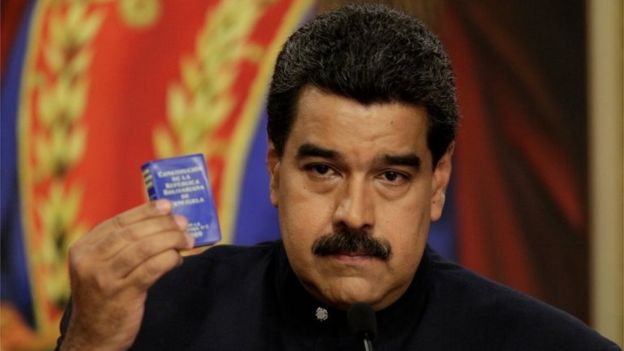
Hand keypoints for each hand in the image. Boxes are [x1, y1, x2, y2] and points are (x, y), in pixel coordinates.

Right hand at [60, 200, 193, 350]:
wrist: (93, 337)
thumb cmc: (105, 297)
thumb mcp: (101, 267)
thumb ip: (121, 246)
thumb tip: (161, 221)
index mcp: (83, 248)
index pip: (119, 222)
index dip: (146, 211)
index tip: (167, 205)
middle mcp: (90, 261)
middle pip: (133, 232)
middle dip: (163, 224)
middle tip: (183, 223)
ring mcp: (104, 278)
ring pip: (144, 248)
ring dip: (171, 240)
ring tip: (187, 239)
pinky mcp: (121, 294)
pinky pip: (152, 269)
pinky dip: (169, 259)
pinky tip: (178, 259)